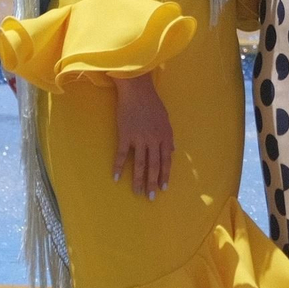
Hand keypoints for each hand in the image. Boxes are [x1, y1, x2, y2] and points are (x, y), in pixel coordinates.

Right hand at [112, 74, 173, 199]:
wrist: (136, 90)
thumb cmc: (152, 103)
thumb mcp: (166, 119)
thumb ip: (168, 136)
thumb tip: (173, 151)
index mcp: (165, 136)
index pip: (166, 160)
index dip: (165, 175)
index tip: (163, 188)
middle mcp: (153, 139)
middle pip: (154, 166)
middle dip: (152, 183)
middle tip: (151, 197)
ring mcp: (139, 138)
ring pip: (139, 164)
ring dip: (138, 180)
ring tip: (137, 192)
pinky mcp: (125, 135)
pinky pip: (121, 155)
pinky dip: (118, 167)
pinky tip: (116, 178)